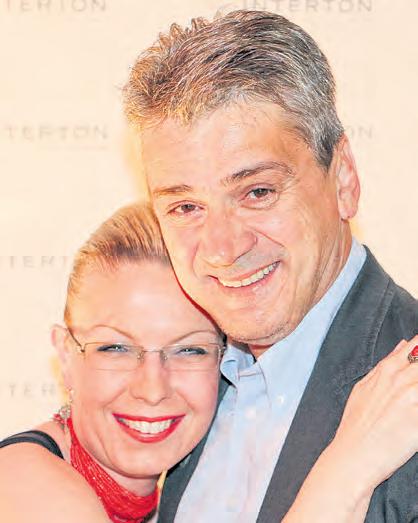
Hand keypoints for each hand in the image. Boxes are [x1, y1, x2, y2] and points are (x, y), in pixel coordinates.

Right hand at [330, 336, 417, 489]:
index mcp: (386, 370)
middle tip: (414, 390)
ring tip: (413, 400)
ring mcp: (412, 397)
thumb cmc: (355, 424)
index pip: (417, 346)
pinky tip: (416, 411)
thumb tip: (403, 345)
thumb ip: (385, 365)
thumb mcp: (363, 387)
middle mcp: (402, 379)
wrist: (354, 455)